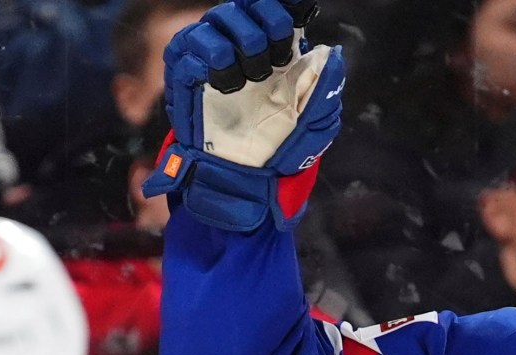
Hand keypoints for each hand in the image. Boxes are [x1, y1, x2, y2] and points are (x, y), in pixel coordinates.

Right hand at [146, 0, 344, 232]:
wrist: (243, 177)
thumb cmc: (279, 146)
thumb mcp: (315, 120)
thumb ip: (326, 84)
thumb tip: (332, 52)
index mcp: (274, 46)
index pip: (274, 7)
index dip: (284, 7)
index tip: (293, 21)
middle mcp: (240, 43)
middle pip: (246, 4)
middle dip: (267, 24)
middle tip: (275, 60)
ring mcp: (209, 54)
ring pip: (217, 18)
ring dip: (240, 42)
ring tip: (250, 77)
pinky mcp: (183, 71)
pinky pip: (189, 46)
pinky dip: (211, 61)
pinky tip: (226, 85)